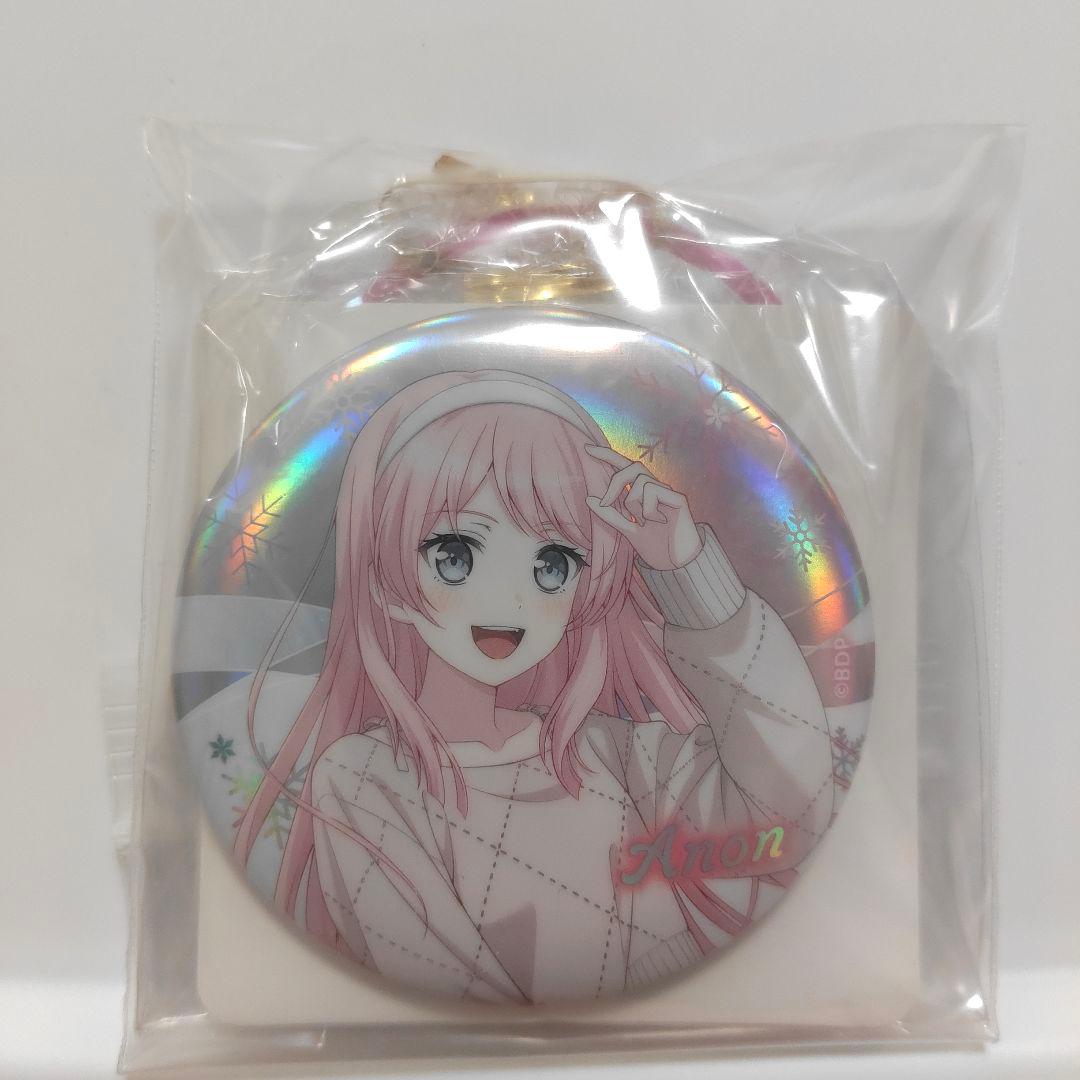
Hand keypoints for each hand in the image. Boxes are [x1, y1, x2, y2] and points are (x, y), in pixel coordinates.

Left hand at [584, 445, 703, 570]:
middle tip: (605, 503)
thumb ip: (610, 514)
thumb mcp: (627, 530)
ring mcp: (668, 492)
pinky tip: (660, 522)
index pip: (624, 467)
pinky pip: (653, 492)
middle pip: (631, 467)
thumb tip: (589, 498)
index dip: (607, 455)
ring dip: (634, 504)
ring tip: (645, 523)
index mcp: (643, 492)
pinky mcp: (679, 498)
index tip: (587, 449)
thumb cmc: (656, 546)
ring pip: (640, 482)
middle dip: (615, 483)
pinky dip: (649, 510)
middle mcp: (656, 488)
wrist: (677, 563)